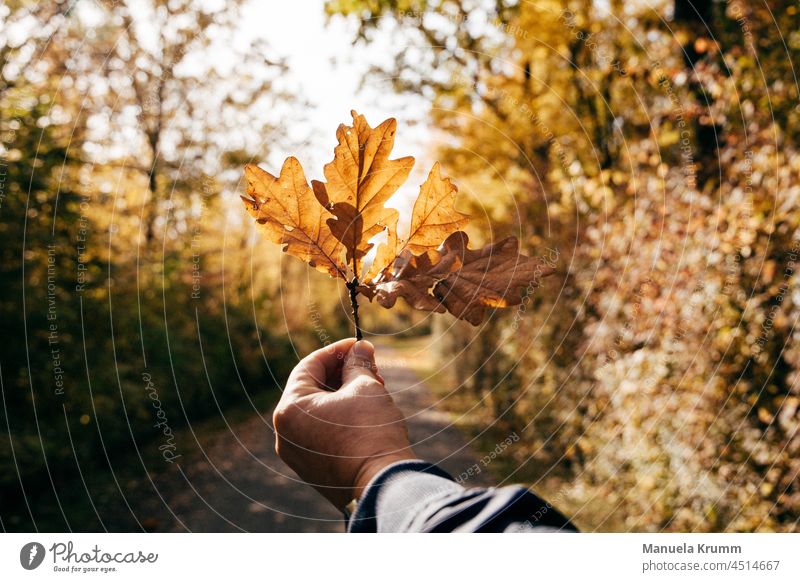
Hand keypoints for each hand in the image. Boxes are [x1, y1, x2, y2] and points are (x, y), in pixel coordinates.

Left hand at [273, 338, 415, 508]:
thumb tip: (360, 349)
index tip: (358, 344)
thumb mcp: (366, 388)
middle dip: (343, 373)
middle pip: (312, 389)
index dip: (336, 350)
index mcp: (289, 409)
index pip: (310, 366)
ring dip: (344, 395)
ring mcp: (298, 454)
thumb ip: (358, 364)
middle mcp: (285, 433)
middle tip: (371, 367)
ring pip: (319, 412)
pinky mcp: (314, 469)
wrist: (382, 485)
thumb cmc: (371, 433)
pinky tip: (367, 413)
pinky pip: (322, 433)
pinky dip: (341, 418)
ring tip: (375, 390)